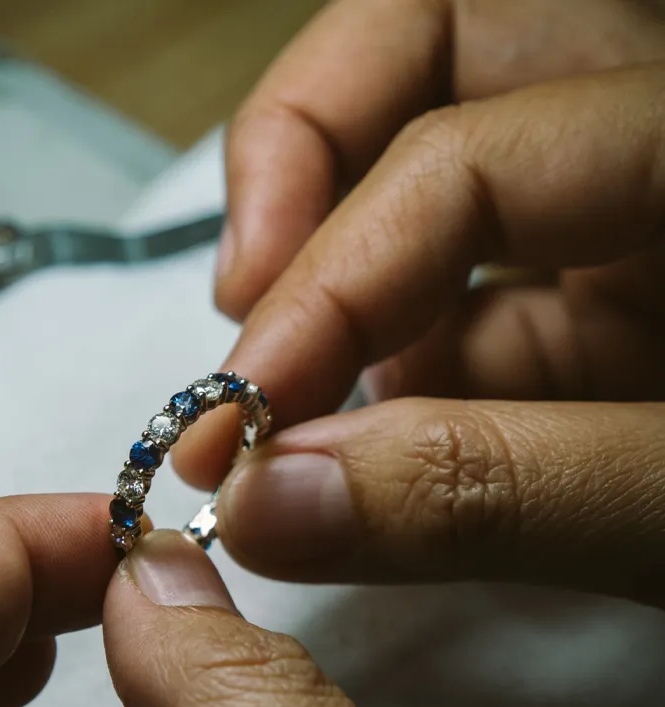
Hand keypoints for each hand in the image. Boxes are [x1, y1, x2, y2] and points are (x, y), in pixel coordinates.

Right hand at [167, 1, 664, 608]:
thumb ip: (492, 494)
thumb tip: (275, 505)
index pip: (469, 158)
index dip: (328, 273)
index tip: (239, 409)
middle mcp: (652, 152)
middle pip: (435, 46)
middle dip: (305, 163)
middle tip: (238, 303)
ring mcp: (614, 225)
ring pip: (425, 162)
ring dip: (332, 275)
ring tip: (284, 389)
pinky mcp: (586, 308)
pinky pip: (459, 302)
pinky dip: (390, 368)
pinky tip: (365, 441)